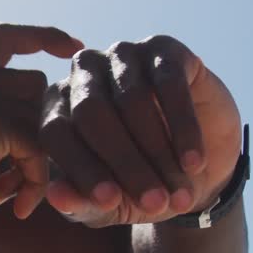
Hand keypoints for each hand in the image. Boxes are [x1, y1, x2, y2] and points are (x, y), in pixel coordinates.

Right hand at [0, 25, 80, 252]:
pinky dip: (36, 180)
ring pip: (39, 117)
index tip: (74, 47)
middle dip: (40, 130)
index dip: (42, 36)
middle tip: (25, 179)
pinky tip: (18, 208)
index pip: (5, 37)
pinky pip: (37, 145)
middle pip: (34, 83)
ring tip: (17, 197)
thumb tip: (50, 103)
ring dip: (38, 164)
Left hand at [26, 35, 241, 227]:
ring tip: (179, 194)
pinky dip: (183, 129)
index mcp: (57, 105)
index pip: (56, 132)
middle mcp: (83, 73)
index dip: (82, 169)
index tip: (110, 203)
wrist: (196, 162)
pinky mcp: (162, 49)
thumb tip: (56, 197)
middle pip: (92, 113)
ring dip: (159, 153)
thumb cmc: (138, 182)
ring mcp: (122, 55)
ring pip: (132, 100)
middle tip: (154, 203)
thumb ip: (80, 201)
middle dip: (125, 164)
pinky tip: (193, 162)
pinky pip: (169, 84)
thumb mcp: (109, 202)